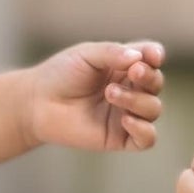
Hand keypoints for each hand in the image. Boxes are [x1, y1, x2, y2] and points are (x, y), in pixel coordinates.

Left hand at [25, 41, 164, 151]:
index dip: (156, 56)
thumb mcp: (87, 55)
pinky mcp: (120, 137)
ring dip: (138, 100)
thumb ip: (113, 53)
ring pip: (153, 109)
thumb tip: (139, 59)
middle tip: (132, 72)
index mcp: (124, 65)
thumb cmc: (60, 74)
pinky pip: (147, 139)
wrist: (37, 103)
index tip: (151, 56)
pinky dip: (144, 130)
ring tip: (110, 94)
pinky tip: (126, 120)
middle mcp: (130, 89)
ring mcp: (126, 113)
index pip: (151, 58)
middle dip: (148, 77)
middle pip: (156, 83)